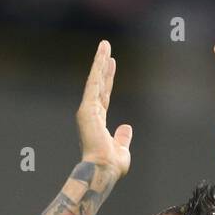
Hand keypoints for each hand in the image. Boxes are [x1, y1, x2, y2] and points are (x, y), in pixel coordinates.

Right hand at [76, 41, 131, 177]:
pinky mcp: (87, 108)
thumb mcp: (122, 150)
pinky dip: (97, 68)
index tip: (112, 65)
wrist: (103, 170)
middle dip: (103, 65)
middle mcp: (91, 114)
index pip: (104, 96)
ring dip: (100, 61)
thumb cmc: (111, 166)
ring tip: (105, 44)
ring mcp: (88, 110)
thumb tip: (127, 127)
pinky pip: (94, 83)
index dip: (108, 80)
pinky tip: (102, 54)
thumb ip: (123, 137)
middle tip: (106, 48)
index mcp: (98, 123)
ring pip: (95, 80)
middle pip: (99, 84)